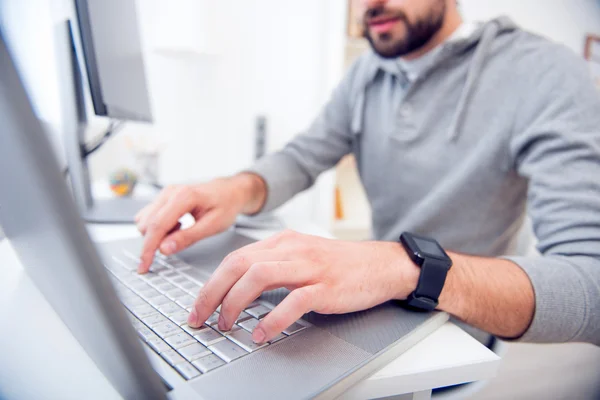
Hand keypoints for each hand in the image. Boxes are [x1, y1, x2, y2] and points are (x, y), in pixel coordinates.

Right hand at [135, 173, 265, 272]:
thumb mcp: (213, 225)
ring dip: (157, 234)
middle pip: (147, 224)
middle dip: (153, 243)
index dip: (148, 249)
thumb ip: (188, 238)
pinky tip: (177, 227)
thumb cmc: (225, 206)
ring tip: (182, 232)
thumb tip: (164, 249)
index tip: (144, 266)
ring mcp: (165, 194)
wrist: (229, 192)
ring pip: (145, 220)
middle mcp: (170, 192)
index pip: (157, 225)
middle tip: (175, 246)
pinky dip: (159, 228)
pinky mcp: (163, 198)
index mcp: (184, 196)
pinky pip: (150, 217)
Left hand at [187, 230, 419, 342]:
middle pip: (238, 264)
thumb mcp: (302, 256)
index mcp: (282, 242)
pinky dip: (272, 319)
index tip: (199, 305)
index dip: (211, 283)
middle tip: (200, 318)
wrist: (381, 264)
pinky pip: (292, 301)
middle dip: (212, 293)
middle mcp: (292, 249)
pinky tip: (262, 333)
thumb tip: (238, 290)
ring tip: (227, 325)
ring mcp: (309, 266)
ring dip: (235, 303)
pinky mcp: (325, 286)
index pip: (235, 258)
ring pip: (258, 277)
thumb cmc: (340, 264)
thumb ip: (273, 266)